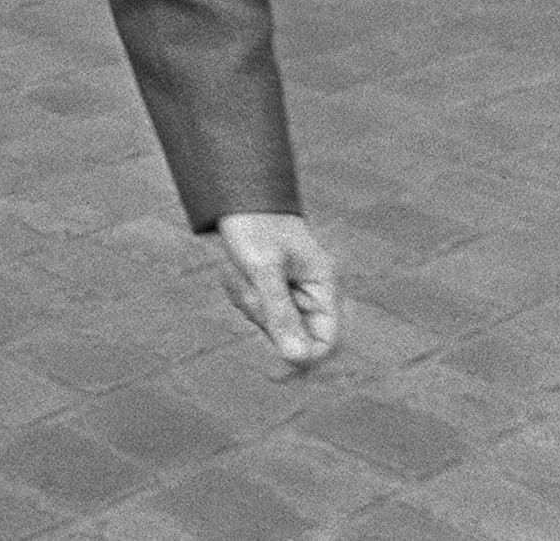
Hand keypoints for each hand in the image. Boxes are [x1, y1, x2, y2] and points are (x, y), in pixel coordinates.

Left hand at [212, 212, 340, 368]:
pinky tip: (233, 270)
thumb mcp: (263, 267)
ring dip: (249, 304)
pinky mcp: (269, 289)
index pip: (327, 342)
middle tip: (248, 288)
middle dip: (266, 320)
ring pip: (269, 324)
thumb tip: (296, 360)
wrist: (234, 195)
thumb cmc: (253, 225)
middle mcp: (312, 293)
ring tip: (238, 270)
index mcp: (324, 287)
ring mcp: (289, 292)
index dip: (305, 357)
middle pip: (294, 336)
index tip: (276, 364)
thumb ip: (279, 312)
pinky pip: (254, 310)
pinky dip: (241, 295)